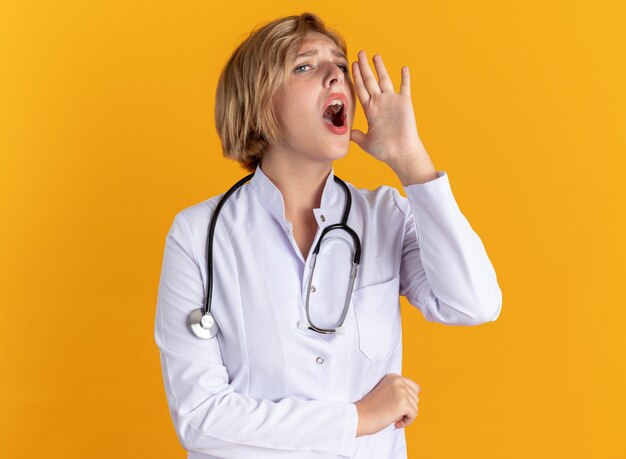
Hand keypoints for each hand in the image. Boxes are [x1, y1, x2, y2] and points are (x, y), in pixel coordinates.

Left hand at [350, 51, 426, 170]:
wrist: (400, 153)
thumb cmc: (385, 150)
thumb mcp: (366, 141)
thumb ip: (356, 135)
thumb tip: (346, 133)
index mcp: (370, 110)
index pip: (361, 89)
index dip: (356, 77)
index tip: (352, 65)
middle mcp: (380, 103)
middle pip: (370, 80)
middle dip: (364, 67)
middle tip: (360, 53)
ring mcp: (392, 101)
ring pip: (384, 80)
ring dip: (380, 68)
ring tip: (375, 56)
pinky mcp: (404, 103)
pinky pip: (405, 87)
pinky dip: (405, 77)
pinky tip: (404, 67)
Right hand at [354, 373, 420, 435]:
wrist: (359, 417)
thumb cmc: (372, 408)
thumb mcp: (387, 392)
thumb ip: (399, 391)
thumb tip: (416, 397)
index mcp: (393, 377)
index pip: (414, 388)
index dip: (408, 400)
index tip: (396, 406)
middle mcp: (398, 381)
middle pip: (416, 398)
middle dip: (407, 408)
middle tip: (392, 413)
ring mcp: (401, 391)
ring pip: (415, 407)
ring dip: (406, 415)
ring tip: (392, 416)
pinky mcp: (403, 403)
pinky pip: (414, 415)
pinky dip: (406, 422)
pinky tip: (394, 422)